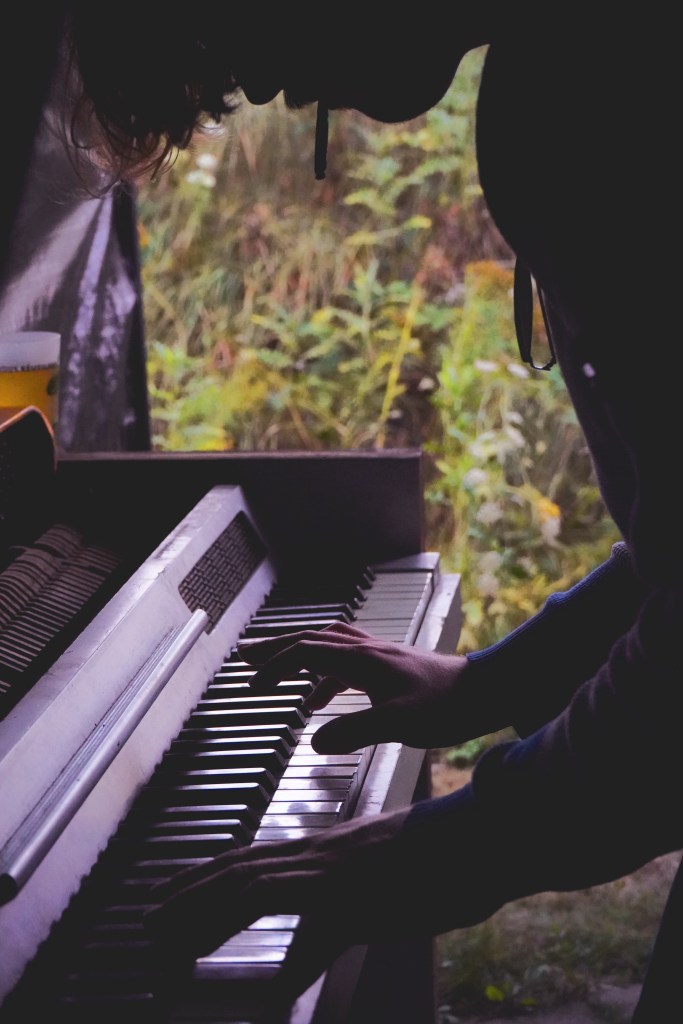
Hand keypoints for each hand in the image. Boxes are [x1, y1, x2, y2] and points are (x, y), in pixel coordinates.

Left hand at [144, 792, 496, 1012]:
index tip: (170, 895)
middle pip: (238, 869)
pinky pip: (316, 942)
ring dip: (206, 915)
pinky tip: (266, 1006)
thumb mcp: (382, 882)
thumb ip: (344, 908)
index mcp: (326, 851)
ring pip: (255, 889)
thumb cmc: (443, 855)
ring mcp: (340, 876)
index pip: (250, 858)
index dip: (204, 876)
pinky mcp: (367, 903)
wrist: (489, 833)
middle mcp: (323, 857)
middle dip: (187, 895)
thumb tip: (317, 937)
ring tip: (166, 939)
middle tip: (147, 922)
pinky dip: (288, 973)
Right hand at [237, 622, 506, 751]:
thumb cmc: (447, 705)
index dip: (275, 666)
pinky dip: (323, 678)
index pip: (305, 652)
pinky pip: (344, 664)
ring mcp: (377, 656)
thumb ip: (355, 732)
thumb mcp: (398, 724)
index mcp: (362, 659)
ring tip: (275, 676)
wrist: (486, 690)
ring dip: (297, 658)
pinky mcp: (388, 667)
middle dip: (275, 648)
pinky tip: (319, 702)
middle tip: (245, 657)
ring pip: (326, 647)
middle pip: (310, 639)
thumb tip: (314, 742)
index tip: (252, 685)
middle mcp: (366, 650)